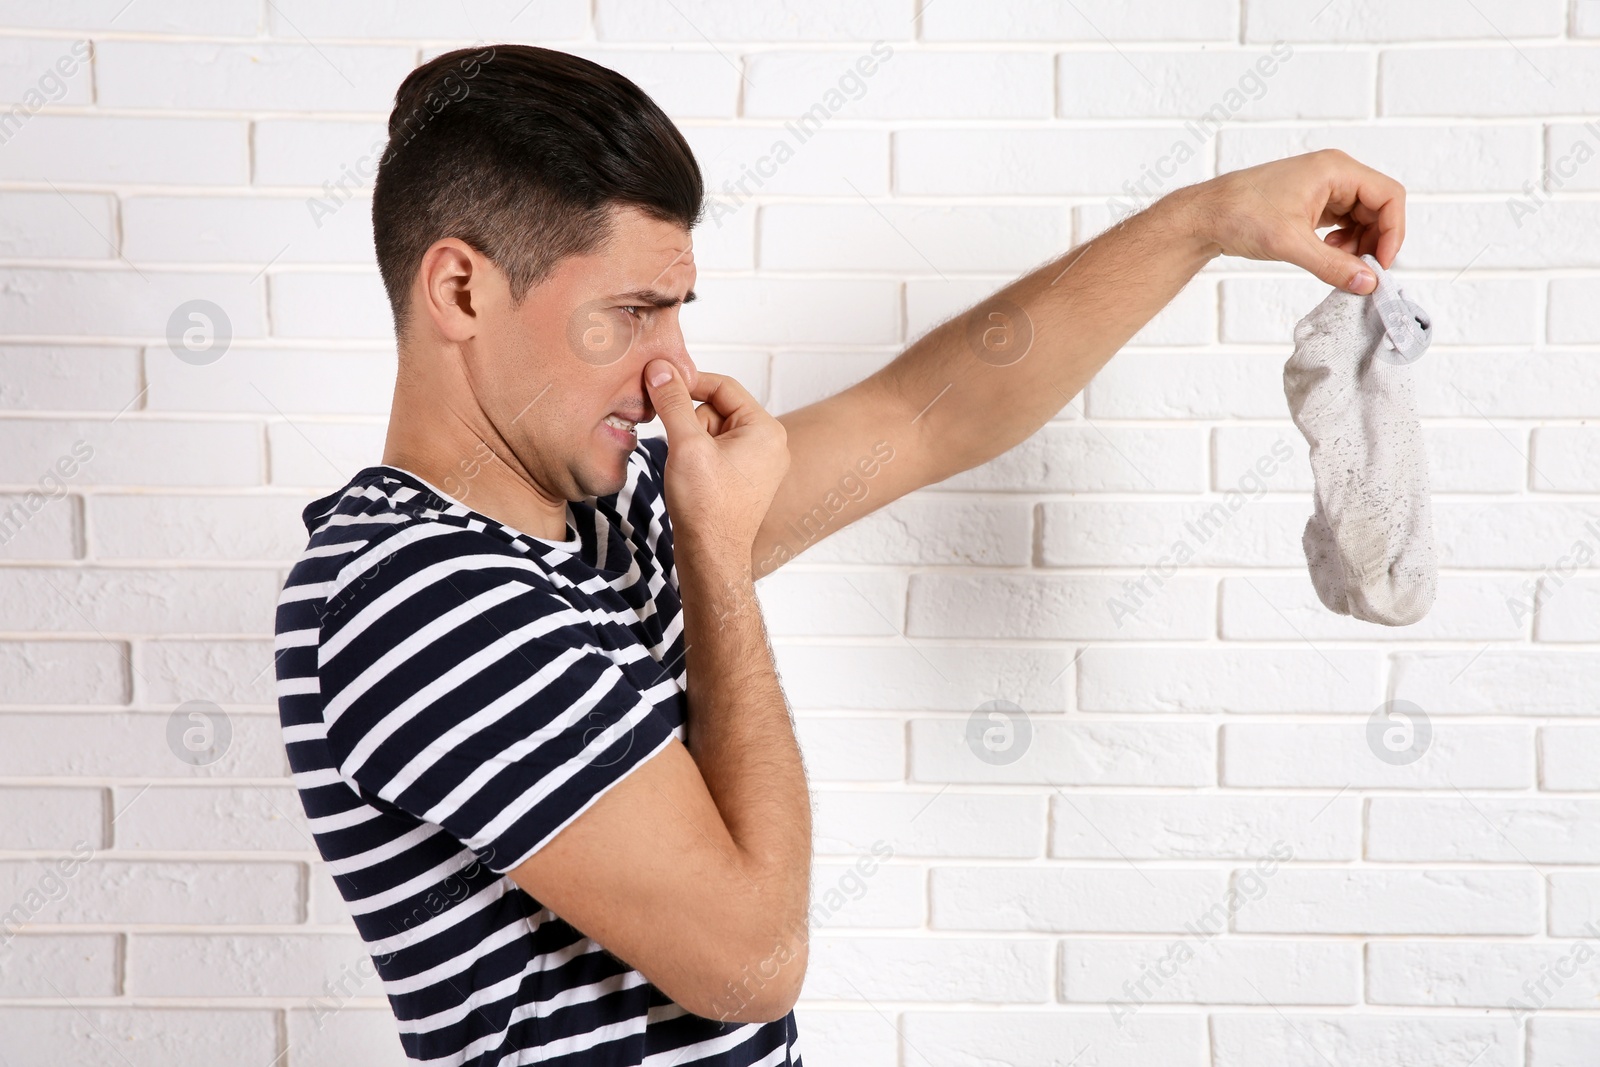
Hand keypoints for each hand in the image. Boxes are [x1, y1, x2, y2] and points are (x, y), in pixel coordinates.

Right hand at [643, 360, 788, 564]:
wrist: (712, 556)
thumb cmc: (706, 507)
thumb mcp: (685, 445)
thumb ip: (673, 401)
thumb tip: (660, 368)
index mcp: (766, 429)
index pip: (723, 386)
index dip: (688, 383)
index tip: (657, 385)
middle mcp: (770, 443)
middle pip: (717, 408)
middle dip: (691, 424)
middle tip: (682, 452)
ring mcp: (760, 462)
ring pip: (713, 430)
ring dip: (692, 442)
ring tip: (689, 472)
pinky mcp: (746, 478)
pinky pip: (716, 451)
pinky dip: (698, 457)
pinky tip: (693, 479)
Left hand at [1182, 148, 1405, 294]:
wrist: (1205, 216)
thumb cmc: (1241, 215)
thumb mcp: (1291, 244)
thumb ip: (1333, 265)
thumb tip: (1368, 283)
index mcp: (1336, 169)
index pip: (1389, 196)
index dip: (1393, 231)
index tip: (1382, 263)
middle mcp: (1334, 173)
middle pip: (1378, 207)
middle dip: (1374, 241)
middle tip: (1362, 271)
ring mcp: (1323, 188)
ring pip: (1361, 217)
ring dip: (1358, 244)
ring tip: (1339, 264)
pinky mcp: (1311, 203)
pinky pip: (1343, 222)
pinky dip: (1342, 242)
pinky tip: (1328, 255)